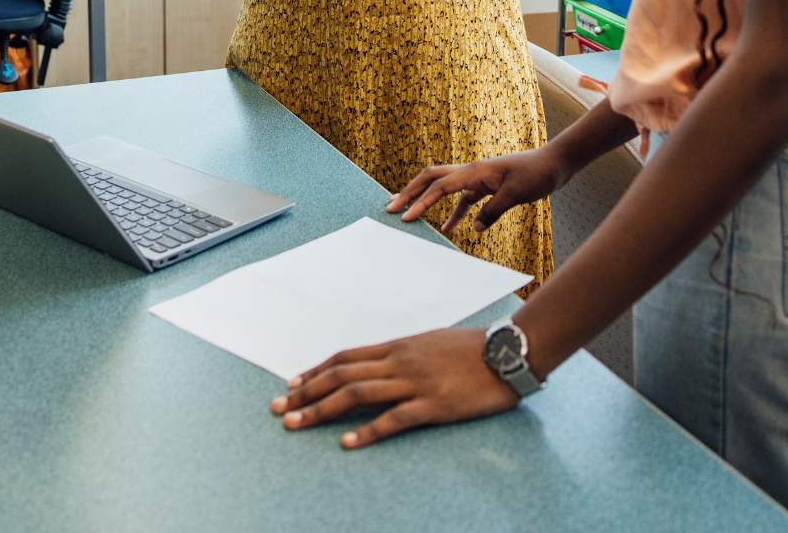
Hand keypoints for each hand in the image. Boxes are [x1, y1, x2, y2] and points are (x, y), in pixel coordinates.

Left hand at [270, 327, 519, 447]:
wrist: (509, 352)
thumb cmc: (473, 349)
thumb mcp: (431, 344)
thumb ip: (405, 355)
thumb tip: (381, 364)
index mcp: (398, 347)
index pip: (346, 357)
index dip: (315, 371)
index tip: (292, 384)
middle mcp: (400, 362)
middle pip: (341, 375)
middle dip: (306, 392)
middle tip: (278, 408)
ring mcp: (415, 382)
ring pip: (358, 394)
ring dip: (322, 409)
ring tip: (296, 423)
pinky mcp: (434, 405)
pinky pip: (393, 419)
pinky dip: (367, 431)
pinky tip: (347, 442)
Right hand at [387, 147, 571, 235]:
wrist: (556, 163)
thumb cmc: (538, 174)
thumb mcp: (516, 194)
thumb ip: (493, 211)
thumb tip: (474, 229)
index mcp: (475, 171)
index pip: (439, 186)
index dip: (419, 202)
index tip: (404, 216)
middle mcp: (472, 172)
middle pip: (432, 178)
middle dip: (411, 192)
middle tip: (391, 207)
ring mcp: (478, 179)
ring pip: (445, 188)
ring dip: (427, 201)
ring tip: (411, 215)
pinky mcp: (487, 186)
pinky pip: (464, 200)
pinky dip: (455, 213)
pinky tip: (451, 229)